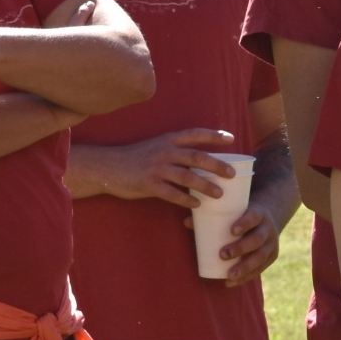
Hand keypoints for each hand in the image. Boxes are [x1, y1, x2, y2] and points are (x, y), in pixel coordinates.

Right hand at [87, 128, 238, 205]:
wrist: (108, 167)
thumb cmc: (135, 158)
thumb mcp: (155, 147)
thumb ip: (175, 151)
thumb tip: (200, 161)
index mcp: (167, 140)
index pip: (195, 134)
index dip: (214, 135)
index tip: (231, 138)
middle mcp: (164, 151)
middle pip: (196, 157)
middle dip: (217, 165)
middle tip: (232, 174)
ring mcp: (157, 168)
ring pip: (187, 176)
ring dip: (205, 186)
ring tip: (218, 194)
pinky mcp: (149, 184)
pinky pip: (172, 193)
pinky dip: (186, 200)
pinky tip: (196, 205)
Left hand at [182, 200, 280, 283]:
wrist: (267, 220)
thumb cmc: (243, 215)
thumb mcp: (234, 212)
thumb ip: (212, 216)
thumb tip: (186, 222)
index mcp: (259, 213)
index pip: (254, 217)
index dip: (245, 223)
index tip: (232, 231)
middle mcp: (268, 229)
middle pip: (257, 240)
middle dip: (241, 248)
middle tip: (222, 254)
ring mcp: (271, 244)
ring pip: (260, 257)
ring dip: (244, 268)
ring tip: (228, 275)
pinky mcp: (271, 257)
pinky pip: (260, 269)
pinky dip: (245, 277)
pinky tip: (232, 282)